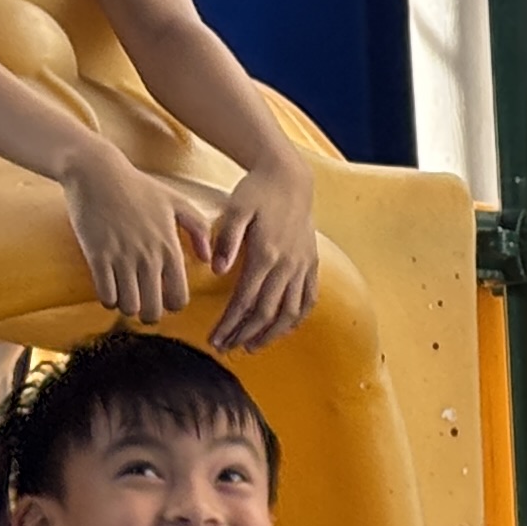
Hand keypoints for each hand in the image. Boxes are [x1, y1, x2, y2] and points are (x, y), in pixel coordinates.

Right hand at [57, 141, 205, 323]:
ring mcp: (122, 257)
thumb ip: (199, 230)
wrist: (96, 169)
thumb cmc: (137, 186)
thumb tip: (206, 260)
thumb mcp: (176, 202)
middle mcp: (149, 257)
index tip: (162, 298)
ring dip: (126, 307)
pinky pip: (106, 294)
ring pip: (129, 306)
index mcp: (170, 249)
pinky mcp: (97, 254)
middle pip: (153, 310)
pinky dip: (108, 299)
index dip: (171, 306)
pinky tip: (108, 289)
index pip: (179, 299)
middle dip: (148, 314)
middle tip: (142, 305)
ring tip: (124, 297)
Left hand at [203, 154, 319, 351]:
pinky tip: (283, 329)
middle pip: (266, 312)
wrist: (289, 177)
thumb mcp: (235, 208)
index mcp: (266, 254)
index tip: (215, 338)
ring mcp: (302, 267)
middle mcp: (287, 265)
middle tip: (227, 348)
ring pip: (289, 312)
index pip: (246, 300)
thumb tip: (218, 270)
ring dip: (271, 334)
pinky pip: (307, 300)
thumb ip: (227, 239)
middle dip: (245, 334)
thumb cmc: (257, 191)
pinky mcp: (311, 265)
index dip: (230, 323)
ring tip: (252, 346)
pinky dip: (296, 319)